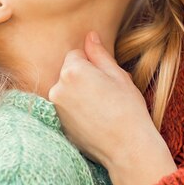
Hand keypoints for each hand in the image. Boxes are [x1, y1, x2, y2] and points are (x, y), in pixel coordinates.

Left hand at [49, 31, 176, 184]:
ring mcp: (55, 109)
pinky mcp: (57, 125)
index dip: (93, 64)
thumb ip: (99, 54)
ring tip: (100, 108)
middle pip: (69, 72)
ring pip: (67, 90)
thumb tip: (90, 36)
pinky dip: (76, 110)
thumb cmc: (128, 109)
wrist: (128, 149)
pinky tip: (94, 120)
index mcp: (72, 71)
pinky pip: (65, 108)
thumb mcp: (118, 75)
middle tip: (105, 94)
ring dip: (79, 94)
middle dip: (84, 78)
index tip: (107, 79)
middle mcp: (57, 88)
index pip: (76, 54)